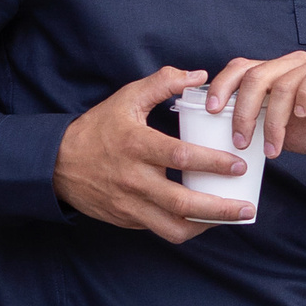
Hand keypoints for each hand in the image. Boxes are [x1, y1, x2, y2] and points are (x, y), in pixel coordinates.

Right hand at [54, 66, 251, 245]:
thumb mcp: (126, 99)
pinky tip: (205, 219)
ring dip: (206, 226)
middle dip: (219, 208)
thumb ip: (162, 84)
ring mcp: (130, 204)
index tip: (238, 165)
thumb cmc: (98, 128)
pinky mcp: (128, 220)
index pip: (180, 157)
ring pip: (173, 227)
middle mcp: (134, 179)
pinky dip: (187, 228)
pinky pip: (162, 230)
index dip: (212, 163)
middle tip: (247, 207)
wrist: (58, 164)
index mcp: (136, 145)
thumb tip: (197, 75)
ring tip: (231, 218)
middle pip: (182, 202)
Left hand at [202, 49, 305, 158]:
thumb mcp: (286, 131)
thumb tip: (229, 142)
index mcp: (274, 75)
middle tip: (239, 139)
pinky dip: (304, 96)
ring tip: (272, 148)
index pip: (239, 70)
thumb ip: (261, 126)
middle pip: (254, 76)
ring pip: (281, 83)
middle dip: (241, 110)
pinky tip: (301, 116)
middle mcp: (290, 65)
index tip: (210, 112)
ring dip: (273, 120)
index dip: (221, 87)